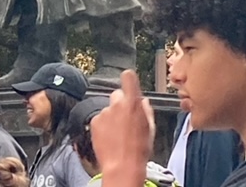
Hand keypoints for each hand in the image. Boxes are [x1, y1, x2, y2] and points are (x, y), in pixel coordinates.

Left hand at [91, 70, 154, 185]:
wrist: (122, 167)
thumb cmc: (139, 151)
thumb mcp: (150, 129)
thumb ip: (146, 110)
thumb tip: (143, 102)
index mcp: (133, 103)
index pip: (128, 77)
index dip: (128, 78)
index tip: (128, 80)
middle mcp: (117, 104)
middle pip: (117, 95)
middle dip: (120, 104)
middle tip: (124, 119)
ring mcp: (104, 112)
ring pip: (108, 109)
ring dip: (112, 117)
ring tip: (117, 134)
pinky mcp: (94, 121)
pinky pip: (100, 118)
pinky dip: (103, 126)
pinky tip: (109, 138)